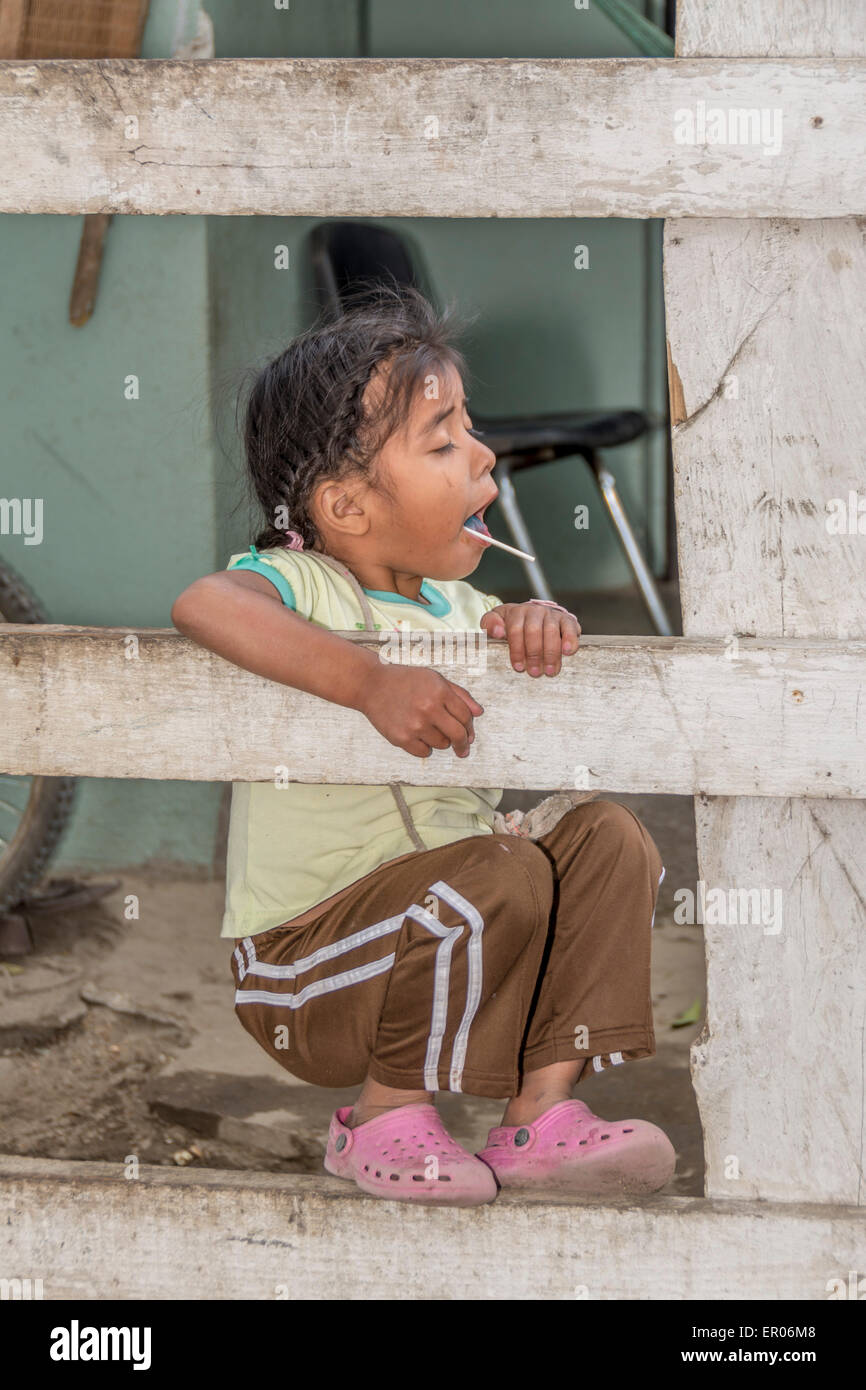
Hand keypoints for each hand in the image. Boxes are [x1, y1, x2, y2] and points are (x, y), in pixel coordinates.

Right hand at [357, 661, 482, 758]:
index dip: (470, 727)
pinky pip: (424, 752)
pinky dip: (424, 748)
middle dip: (463, 744)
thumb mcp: (435, 679)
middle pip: (458, 735)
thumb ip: (460, 695)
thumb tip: (479, 713)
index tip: (469, 735)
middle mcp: (429, 708)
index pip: (465, 717)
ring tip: (428, 729)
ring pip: (441, 745)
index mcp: (440, 692)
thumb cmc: (405, 680)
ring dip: (440, 741)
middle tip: (463, 750)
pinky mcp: (401, 738)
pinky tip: (417, 736)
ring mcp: (415, 725)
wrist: (371, 685)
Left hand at [480, 601, 580, 675]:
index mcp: (516, 612)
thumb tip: (498, 632)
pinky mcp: (567, 620)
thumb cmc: (512, 624)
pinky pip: (570, 628)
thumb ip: (490, 624)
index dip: (517, 650)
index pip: (515, 630)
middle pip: (533, 631)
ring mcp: (552, 614)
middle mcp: (535, 611)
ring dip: (551, 653)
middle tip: (534, 672)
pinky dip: (570, 640)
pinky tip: (567, 652)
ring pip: (551, 631)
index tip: (518, 667)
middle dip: (534, 654)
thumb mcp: (496, 622)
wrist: (532, 616)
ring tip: (550, 671)